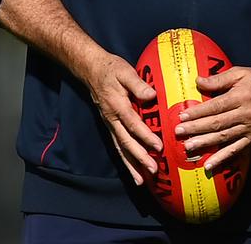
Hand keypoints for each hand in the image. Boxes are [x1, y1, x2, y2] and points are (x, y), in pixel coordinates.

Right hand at [79, 50, 159, 184]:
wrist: (91, 70)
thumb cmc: (112, 69)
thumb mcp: (125, 71)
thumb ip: (138, 84)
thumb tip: (151, 95)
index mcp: (117, 105)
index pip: (133, 124)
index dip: (145, 136)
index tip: (158, 147)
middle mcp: (112, 119)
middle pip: (126, 142)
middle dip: (139, 157)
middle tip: (154, 170)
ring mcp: (110, 125)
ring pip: (120, 149)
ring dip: (131, 165)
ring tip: (142, 181)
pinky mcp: (111, 127)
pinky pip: (118, 146)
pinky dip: (126, 161)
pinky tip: (134, 172)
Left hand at [175, 66, 250, 172]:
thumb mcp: (239, 73)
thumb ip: (219, 79)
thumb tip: (198, 82)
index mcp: (241, 96)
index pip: (216, 106)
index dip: (198, 112)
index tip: (182, 116)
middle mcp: (246, 114)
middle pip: (217, 123)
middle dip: (196, 128)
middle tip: (178, 132)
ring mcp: (250, 128)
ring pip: (224, 137)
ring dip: (205, 143)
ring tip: (188, 147)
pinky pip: (236, 150)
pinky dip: (222, 158)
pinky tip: (209, 165)